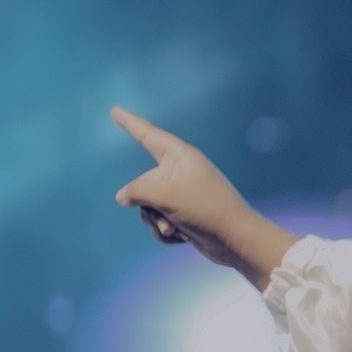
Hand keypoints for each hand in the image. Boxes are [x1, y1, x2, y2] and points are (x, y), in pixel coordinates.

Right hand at [109, 107, 299, 287]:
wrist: (237, 241)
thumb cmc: (207, 211)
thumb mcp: (166, 196)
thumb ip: (137, 191)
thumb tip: (123, 197)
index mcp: (181, 157)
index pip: (149, 136)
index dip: (130, 123)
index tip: (115, 110)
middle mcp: (180, 172)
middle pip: (142, 184)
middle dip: (147, 204)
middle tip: (168, 213)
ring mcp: (181, 195)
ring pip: (147, 206)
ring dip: (157, 221)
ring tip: (177, 227)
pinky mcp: (183, 215)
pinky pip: (158, 221)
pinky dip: (166, 232)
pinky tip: (183, 237)